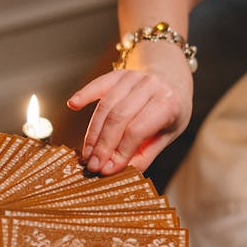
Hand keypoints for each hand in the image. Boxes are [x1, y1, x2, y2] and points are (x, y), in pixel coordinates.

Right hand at [67, 42, 192, 175]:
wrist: (173, 80)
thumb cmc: (169, 112)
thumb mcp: (166, 135)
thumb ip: (144, 154)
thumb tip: (117, 171)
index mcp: (167, 103)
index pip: (137, 131)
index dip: (120, 152)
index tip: (107, 169)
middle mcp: (151, 86)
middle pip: (118, 118)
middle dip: (103, 145)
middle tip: (93, 165)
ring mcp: (134, 77)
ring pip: (106, 105)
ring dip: (93, 132)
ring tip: (87, 153)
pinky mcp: (119, 74)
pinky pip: (98, 84)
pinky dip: (85, 94)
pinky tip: (73, 105)